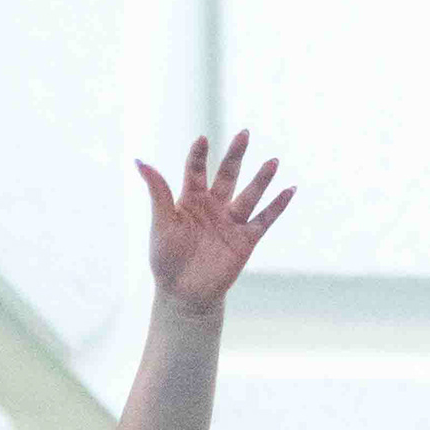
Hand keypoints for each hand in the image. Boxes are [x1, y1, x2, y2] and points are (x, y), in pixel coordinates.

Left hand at [134, 128, 293, 315]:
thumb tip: (139, 161)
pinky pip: (264, 219)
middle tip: (244, 133)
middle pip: (227, 175)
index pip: (196, 171)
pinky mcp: (245, 240)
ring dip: (262, 178)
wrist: (183, 296)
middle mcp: (213, 206)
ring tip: (273, 161)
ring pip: (250, 194)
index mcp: (191, 200)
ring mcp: (231, 222)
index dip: (199, 156)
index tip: (202, 140)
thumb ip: (157, 192)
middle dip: (235, 155)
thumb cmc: (167, 260)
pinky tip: (290, 189)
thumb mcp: (161, 224)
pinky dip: (278, 206)